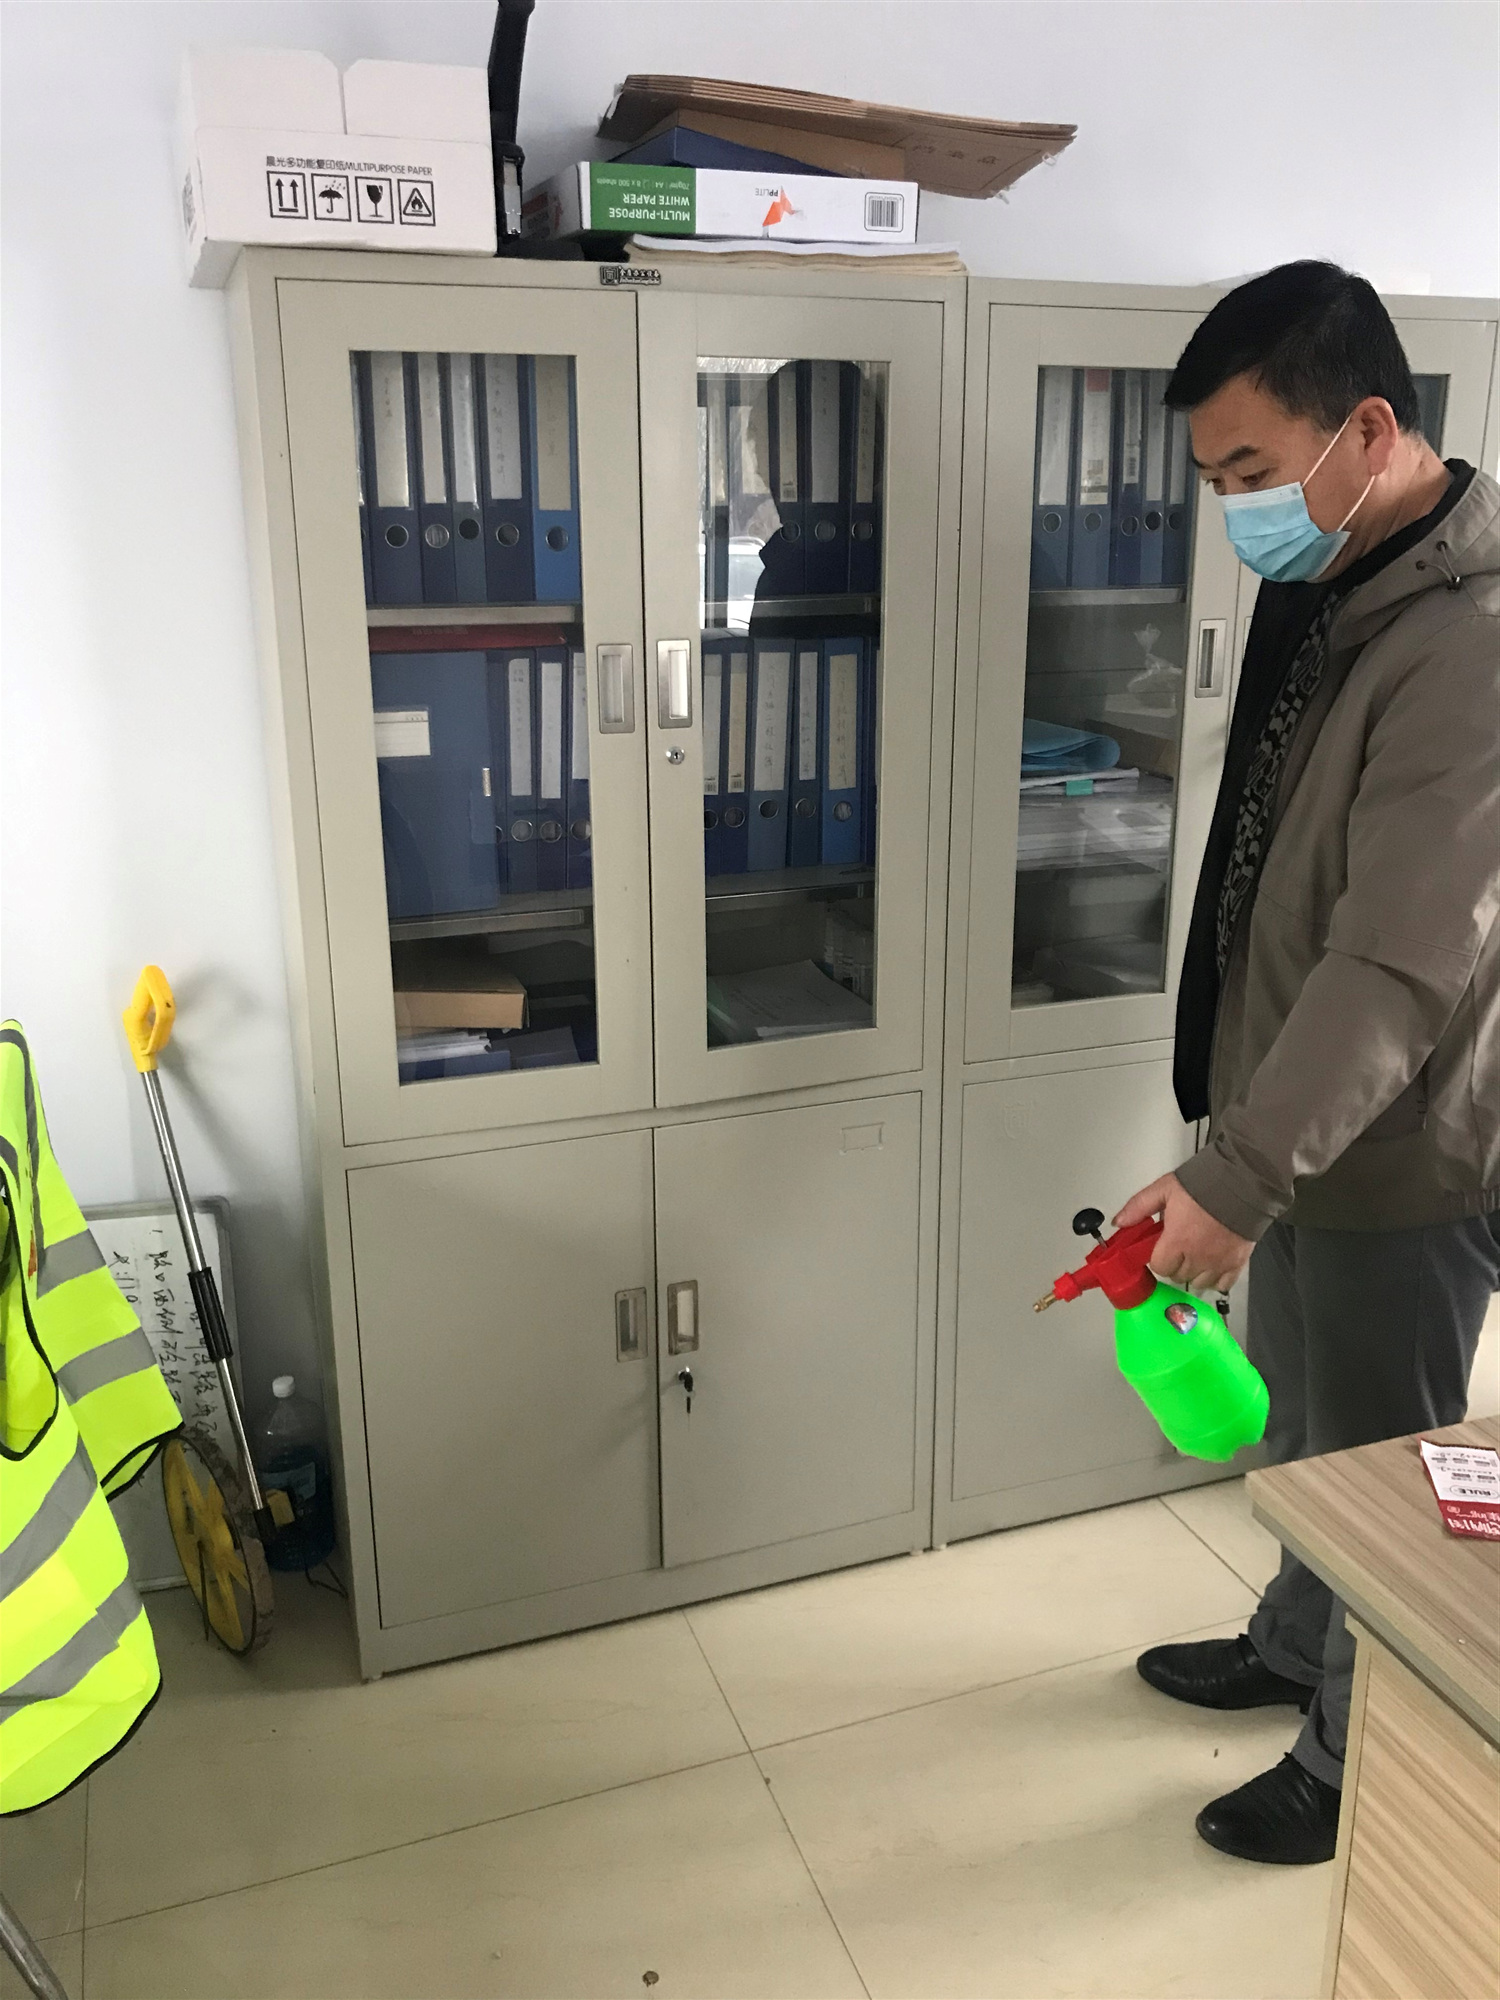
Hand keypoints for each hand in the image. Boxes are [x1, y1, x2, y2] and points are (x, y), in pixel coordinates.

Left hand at [1113, 1173, 1253, 1296]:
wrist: (1242, 1182)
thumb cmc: (1205, 1184)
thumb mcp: (1164, 1189)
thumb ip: (1138, 1207)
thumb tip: (1119, 1222)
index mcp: (1178, 1240)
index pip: (1159, 1266)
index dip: (1157, 1257)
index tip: (1159, 1248)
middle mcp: (1198, 1256)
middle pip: (1177, 1276)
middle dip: (1174, 1263)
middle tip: (1177, 1247)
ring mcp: (1219, 1262)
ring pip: (1199, 1284)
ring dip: (1193, 1273)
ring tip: (1194, 1255)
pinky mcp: (1237, 1263)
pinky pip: (1223, 1285)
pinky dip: (1216, 1279)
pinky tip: (1212, 1265)